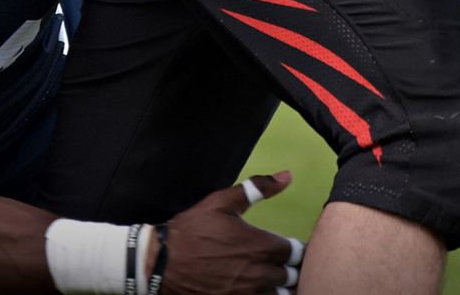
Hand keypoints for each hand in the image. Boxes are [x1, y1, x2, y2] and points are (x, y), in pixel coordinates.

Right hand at [161, 171, 305, 294]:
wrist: (162, 263)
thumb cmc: (193, 229)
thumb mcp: (222, 202)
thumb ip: (257, 188)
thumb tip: (287, 176)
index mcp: (260, 246)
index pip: (297, 252)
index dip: (297, 249)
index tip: (292, 248)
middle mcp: (259, 274)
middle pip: (292, 276)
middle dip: (291, 269)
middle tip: (283, 263)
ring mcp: (247, 294)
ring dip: (281, 287)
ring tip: (274, 279)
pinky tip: (258, 288)